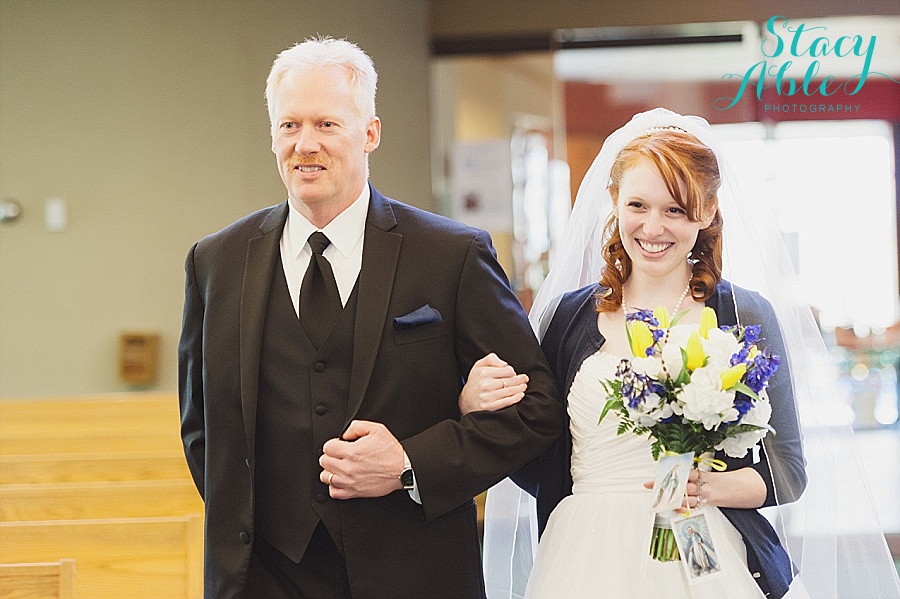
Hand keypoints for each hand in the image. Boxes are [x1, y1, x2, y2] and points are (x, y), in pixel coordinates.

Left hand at [319, 420, 404, 499]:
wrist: (403, 469)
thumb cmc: (391, 452)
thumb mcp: (376, 429)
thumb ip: (356, 427)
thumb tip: (345, 434)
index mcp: (352, 452)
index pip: (327, 447)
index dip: (333, 444)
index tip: (339, 445)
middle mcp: (348, 468)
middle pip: (324, 461)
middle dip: (331, 455)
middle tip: (340, 454)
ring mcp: (350, 482)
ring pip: (325, 476)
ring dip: (330, 470)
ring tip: (339, 466)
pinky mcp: (354, 492)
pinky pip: (334, 492)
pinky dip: (334, 486)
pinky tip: (341, 479)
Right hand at [458, 353, 528, 415]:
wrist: (466, 401)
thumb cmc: (475, 382)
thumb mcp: (478, 366)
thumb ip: (491, 359)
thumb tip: (505, 364)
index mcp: (483, 372)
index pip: (507, 370)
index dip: (513, 372)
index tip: (514, 373)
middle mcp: (485, 384)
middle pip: (510, 380)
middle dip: (520, 380)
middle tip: (525, 379)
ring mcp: (487, 396)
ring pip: (510, 390)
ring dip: (520, 388)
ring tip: (524, 386)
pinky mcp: (489, 406)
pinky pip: (507, 401)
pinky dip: (516, 398)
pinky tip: (520, 395)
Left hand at [643, 467, 765, 511]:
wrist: (750, 487)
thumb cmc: (732, 481)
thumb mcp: (714, 475)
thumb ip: (699, 476)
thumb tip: (684, 474)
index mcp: (704, 473)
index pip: (683, 471)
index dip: (669, 471)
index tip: (656, 470)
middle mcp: (704, 483)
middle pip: (680, 482)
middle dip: (664, 484)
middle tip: (649, 485)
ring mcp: (707, 493)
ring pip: (685, 494)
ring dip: (670, 496)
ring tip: (657, 496)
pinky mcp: (711, 502)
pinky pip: (694, 505)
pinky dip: (683, 506)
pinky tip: (674, 507)